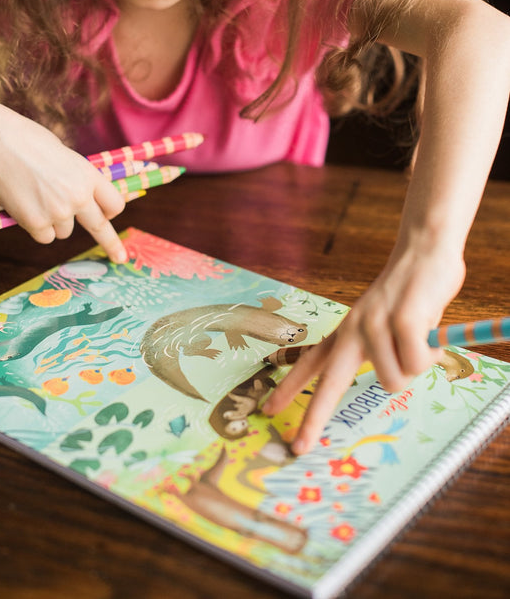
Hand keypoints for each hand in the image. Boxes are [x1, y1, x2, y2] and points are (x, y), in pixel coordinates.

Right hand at [0, 98, 126, 260]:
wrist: (1, 143)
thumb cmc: (30, 143)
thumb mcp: (68, 158)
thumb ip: (80, 180)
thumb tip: (86, 197)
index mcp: (89, 176)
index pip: (115, 204)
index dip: (110, 211)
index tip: (110, 218)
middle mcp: (79, 197)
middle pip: (100, 227)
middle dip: (111, 243)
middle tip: (120, 257)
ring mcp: (58, 212)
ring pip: (65, 232)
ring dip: (54, 222)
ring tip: (37, 198)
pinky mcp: (37, 223)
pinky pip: (45, 237)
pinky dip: (37, 228)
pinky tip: (27, 207)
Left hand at [262, 239, 465, 454]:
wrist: (423, 250)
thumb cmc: (410, 294)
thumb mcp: (387, 325)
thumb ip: (385, 352)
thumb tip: (396, 380)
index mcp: (346, 332)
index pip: (310, 363)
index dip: (289, 389)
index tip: (268, 411)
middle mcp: (352, 329)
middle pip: (328, 384)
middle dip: (313, 419)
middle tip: (299, 448)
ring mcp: (374, 324)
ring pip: (393, 380)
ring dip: (414, 367)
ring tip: (421, 339)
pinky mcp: (401, 320)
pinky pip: (416, 363)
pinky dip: (430, 355)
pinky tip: (430, 331)